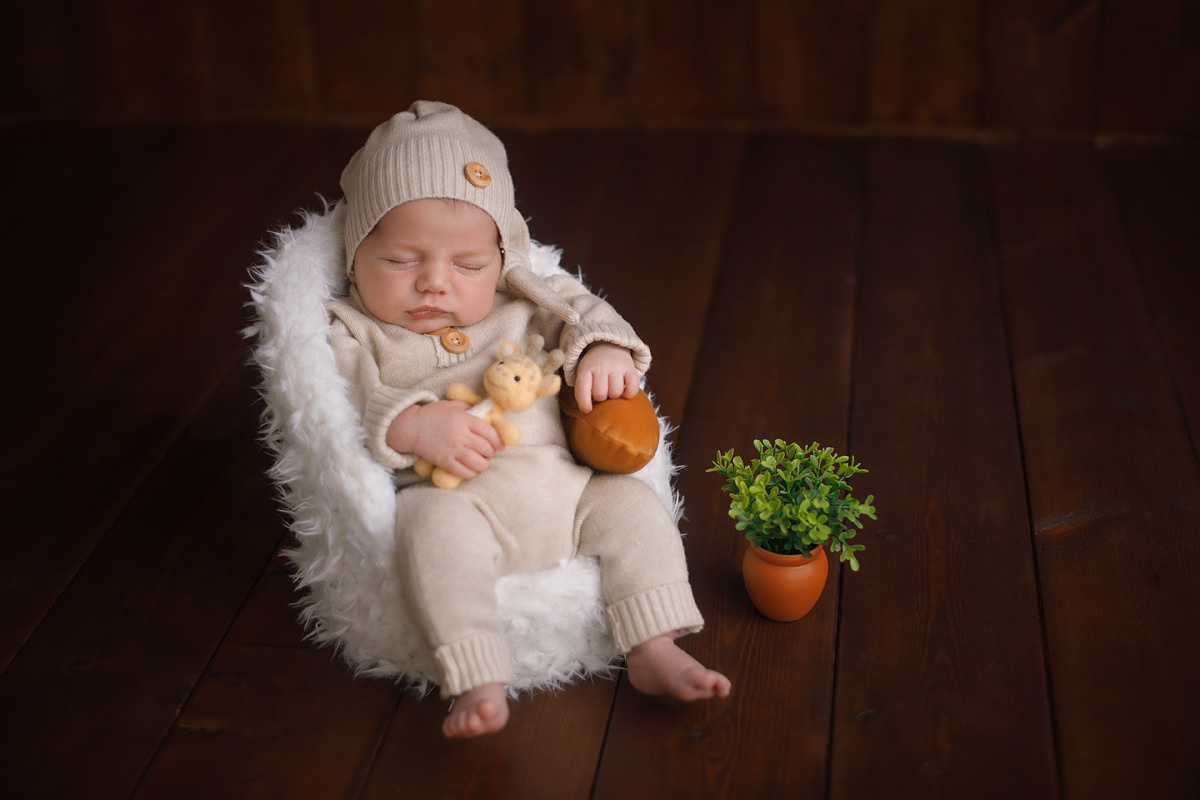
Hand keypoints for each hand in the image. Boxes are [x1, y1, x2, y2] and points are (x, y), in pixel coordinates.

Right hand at [387, 401, 503, 478]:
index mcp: (464, 419)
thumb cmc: (432, 415)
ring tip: (482, 462)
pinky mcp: (444, 461)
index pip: (489, 432)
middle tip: (490, 453)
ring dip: (484, 464)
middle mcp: (461, 435)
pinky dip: (472, 473)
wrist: (411, 427)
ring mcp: (453, 449)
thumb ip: (469, 408)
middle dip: (491, 453)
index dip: (498, 441)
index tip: (500, 445)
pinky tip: (472, 470)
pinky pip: (464, 472)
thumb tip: (484, 412)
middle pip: (486, 448)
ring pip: (478, 463)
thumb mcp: (452, 405)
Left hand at [575, 342, 638, 412]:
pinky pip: (632, 388)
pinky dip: (629, 394)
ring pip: (616, 392)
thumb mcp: (584, 374)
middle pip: (600, 394)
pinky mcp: (630, 368)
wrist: (608, 346)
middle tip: (602, 392)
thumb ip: (583, 390)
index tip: (588, 410)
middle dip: (601, 398)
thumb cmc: (594, 368)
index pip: (582, 389)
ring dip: (614, 396)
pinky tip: (624, 391)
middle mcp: (601, 366)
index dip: (584, 403)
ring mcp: (617, 366)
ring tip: (612, 389)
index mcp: (586, 369)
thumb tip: (588, 411)